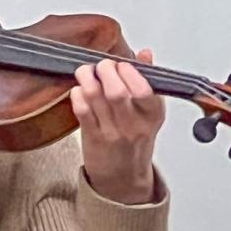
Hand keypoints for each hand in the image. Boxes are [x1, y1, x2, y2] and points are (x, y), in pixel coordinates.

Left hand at [72, 49, 163, 204]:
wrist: (123, 178)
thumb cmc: (135, 141)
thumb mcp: (150, 113)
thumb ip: (148, 81)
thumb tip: (145, 53)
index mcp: (152, 116)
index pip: (145, 90)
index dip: (130, 72)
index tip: (122, 64)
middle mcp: (133, 125)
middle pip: (117, 92)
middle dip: (106, 70)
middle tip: (102, 65)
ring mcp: (112, 132)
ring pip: (96, 98)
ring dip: (87, 78)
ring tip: (86, 71)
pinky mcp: (92, 138)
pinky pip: (82, 111)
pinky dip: (78, 95)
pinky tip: (79, 89)